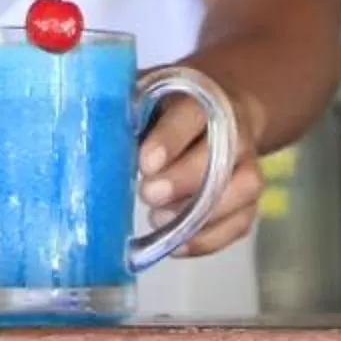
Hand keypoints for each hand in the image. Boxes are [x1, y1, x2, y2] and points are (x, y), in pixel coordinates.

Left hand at [137, 74, 268, 259]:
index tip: (144, 162)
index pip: (191, 115)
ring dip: (201, 213)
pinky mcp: (250, 199)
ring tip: (158, 220)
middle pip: (219, 156)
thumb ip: (125, 110)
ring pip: (242, 189)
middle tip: (148, 194)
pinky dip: (209, 239)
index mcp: (203, 99)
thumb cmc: (168, 107)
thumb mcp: (146, 95)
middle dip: (183, 180)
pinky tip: (177, 244)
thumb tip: (90, 132)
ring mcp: (248, 165)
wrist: (220, 109)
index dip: (170, 139)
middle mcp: (234, 131)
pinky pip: (241, 223)